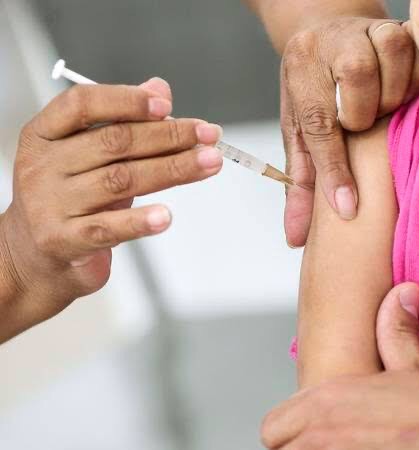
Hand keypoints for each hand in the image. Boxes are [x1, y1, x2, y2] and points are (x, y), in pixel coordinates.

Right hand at [0, 78, 222, 338]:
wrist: (37, 254)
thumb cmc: (71, 198)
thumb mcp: (90, 155)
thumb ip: (123, 121)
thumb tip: (159, 89)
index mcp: (45, 134)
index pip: (82, 104)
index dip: (126, 100)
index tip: (167, 105)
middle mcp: (43, 165)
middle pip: (114, 142)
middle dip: (169, 136)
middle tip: (209, 137)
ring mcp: (50, 204)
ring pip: (121, 180)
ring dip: (172, 169)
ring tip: (208, 163)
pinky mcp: (62, 240)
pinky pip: (108, 228)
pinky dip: (140, 221)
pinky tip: (166, 216)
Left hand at [261, 283, 418, 449]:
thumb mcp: (415, 365)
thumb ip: (395, 329)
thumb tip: (401, 295)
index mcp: (331, 404)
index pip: (273, 429)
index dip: (291, 430)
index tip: (310, 432)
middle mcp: (330, 438)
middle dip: (301, 447)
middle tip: (335, 441)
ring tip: (356, 445)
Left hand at [281, 18, 418, 246]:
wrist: (330, 36)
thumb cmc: (315, 92)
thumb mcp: (300, 133)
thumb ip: (302, 184)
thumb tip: (296, 238)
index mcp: (301, 69)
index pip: (318, 124)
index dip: (335, 170)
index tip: (348, 209)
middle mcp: (333, 42)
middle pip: (358, 83)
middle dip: (365, 116)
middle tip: (364, 124)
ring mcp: (368, 30)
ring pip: (393, 62)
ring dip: (393, 96)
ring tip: (384, 107)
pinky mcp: (402, 27)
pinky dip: (418, 82)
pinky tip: (405, 93)